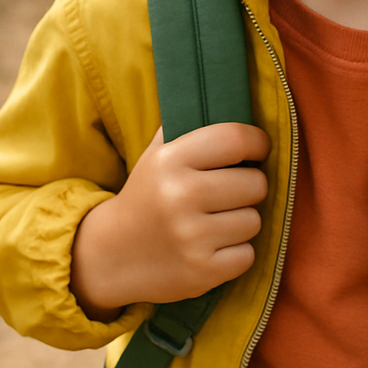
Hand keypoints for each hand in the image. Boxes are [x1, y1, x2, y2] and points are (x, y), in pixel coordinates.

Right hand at [70, 123, 269, 320]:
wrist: (110, 255)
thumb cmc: (148, 194)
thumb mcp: (158, 153)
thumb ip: (189, 123)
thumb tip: (229, 95)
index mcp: (171, 160)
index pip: (236, 139)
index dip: (257, 143)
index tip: (256, 150)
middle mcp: (180, 196)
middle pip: (256, 184)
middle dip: (250, 186)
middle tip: (231, 191)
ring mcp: (191, 237)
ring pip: (255, 220)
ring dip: (243, 221)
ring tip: (218, 220)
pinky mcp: (200, 272)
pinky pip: (248, 255)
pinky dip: (237, 253)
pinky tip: (214, 247)